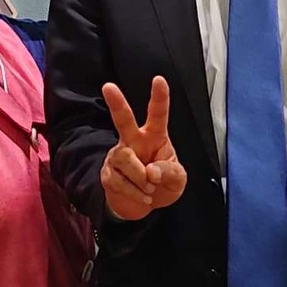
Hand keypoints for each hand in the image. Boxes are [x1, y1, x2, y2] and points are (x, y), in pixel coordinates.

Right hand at [99, 76, 186, 220]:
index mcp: (155, 136)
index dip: (159, 97)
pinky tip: (142, 196)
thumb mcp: (177, 180)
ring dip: (141, 178)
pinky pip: (119, 180)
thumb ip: (170, 172)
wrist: (143, 206)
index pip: (158, 114)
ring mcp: (119, 155)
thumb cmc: (163, 185)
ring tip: (149, 188)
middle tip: (108, 87)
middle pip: (123, 120)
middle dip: (116, 103)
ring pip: (126, 159)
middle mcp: (134, 141)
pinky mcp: (108, 172)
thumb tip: (151, 171)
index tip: (159, 80)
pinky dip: (134, 193)